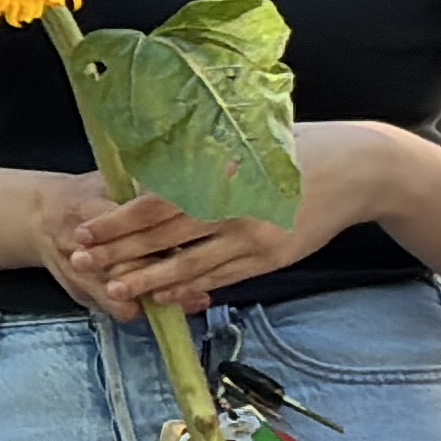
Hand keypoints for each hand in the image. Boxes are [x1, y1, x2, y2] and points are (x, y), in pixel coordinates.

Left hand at [40, 165, 316, 320]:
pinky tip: (166, 297)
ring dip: (150, 281)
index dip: (118, 221)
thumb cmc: (297, 147)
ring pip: (192, 267)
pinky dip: (192, 288)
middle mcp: (235, 210)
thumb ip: (205, 162)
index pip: (158, 203)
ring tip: (114, 290)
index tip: (86, 229)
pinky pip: (224, 278)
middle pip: (165, 238)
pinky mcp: (272, 259)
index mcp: (223, 176)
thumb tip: (152, 174)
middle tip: (82, 262)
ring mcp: (255, 239)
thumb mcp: (249, 143)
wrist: (358, 169)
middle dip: (120, 253)